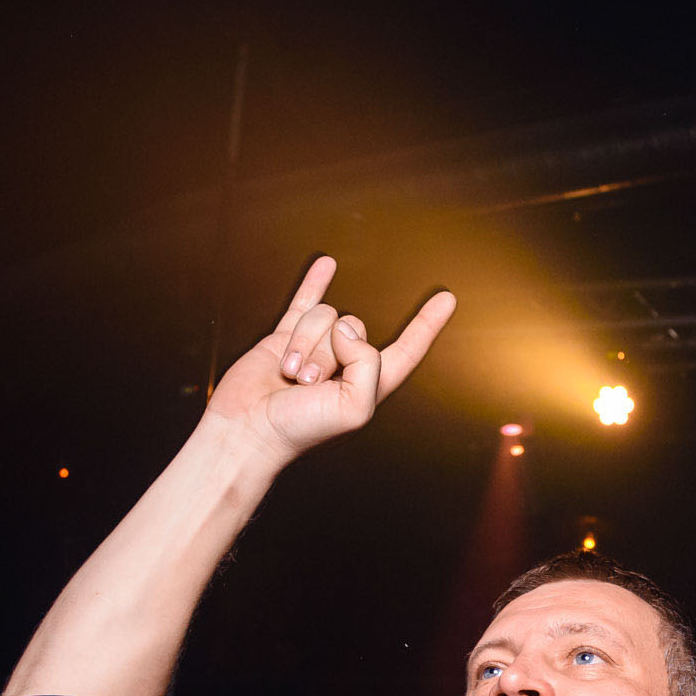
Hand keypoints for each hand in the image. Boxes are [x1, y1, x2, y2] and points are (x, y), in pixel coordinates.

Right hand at [204, 256, 455, 469]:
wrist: (248, 431)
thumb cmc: (301, 431)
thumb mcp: (353, 408)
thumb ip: (366, 364)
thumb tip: (346, 329)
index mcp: (369, 383)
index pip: (407, 348)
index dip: (427, 325)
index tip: (447, 298)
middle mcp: (346, 364)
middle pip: (351, 325)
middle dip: (326, 350)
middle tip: (307, 385)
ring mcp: (316, 349)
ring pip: (321, 316)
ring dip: (302, 344)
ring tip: (289, 377)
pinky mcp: (285, 339)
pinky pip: (304, 302)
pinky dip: (314, 282)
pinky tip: (327, 264)